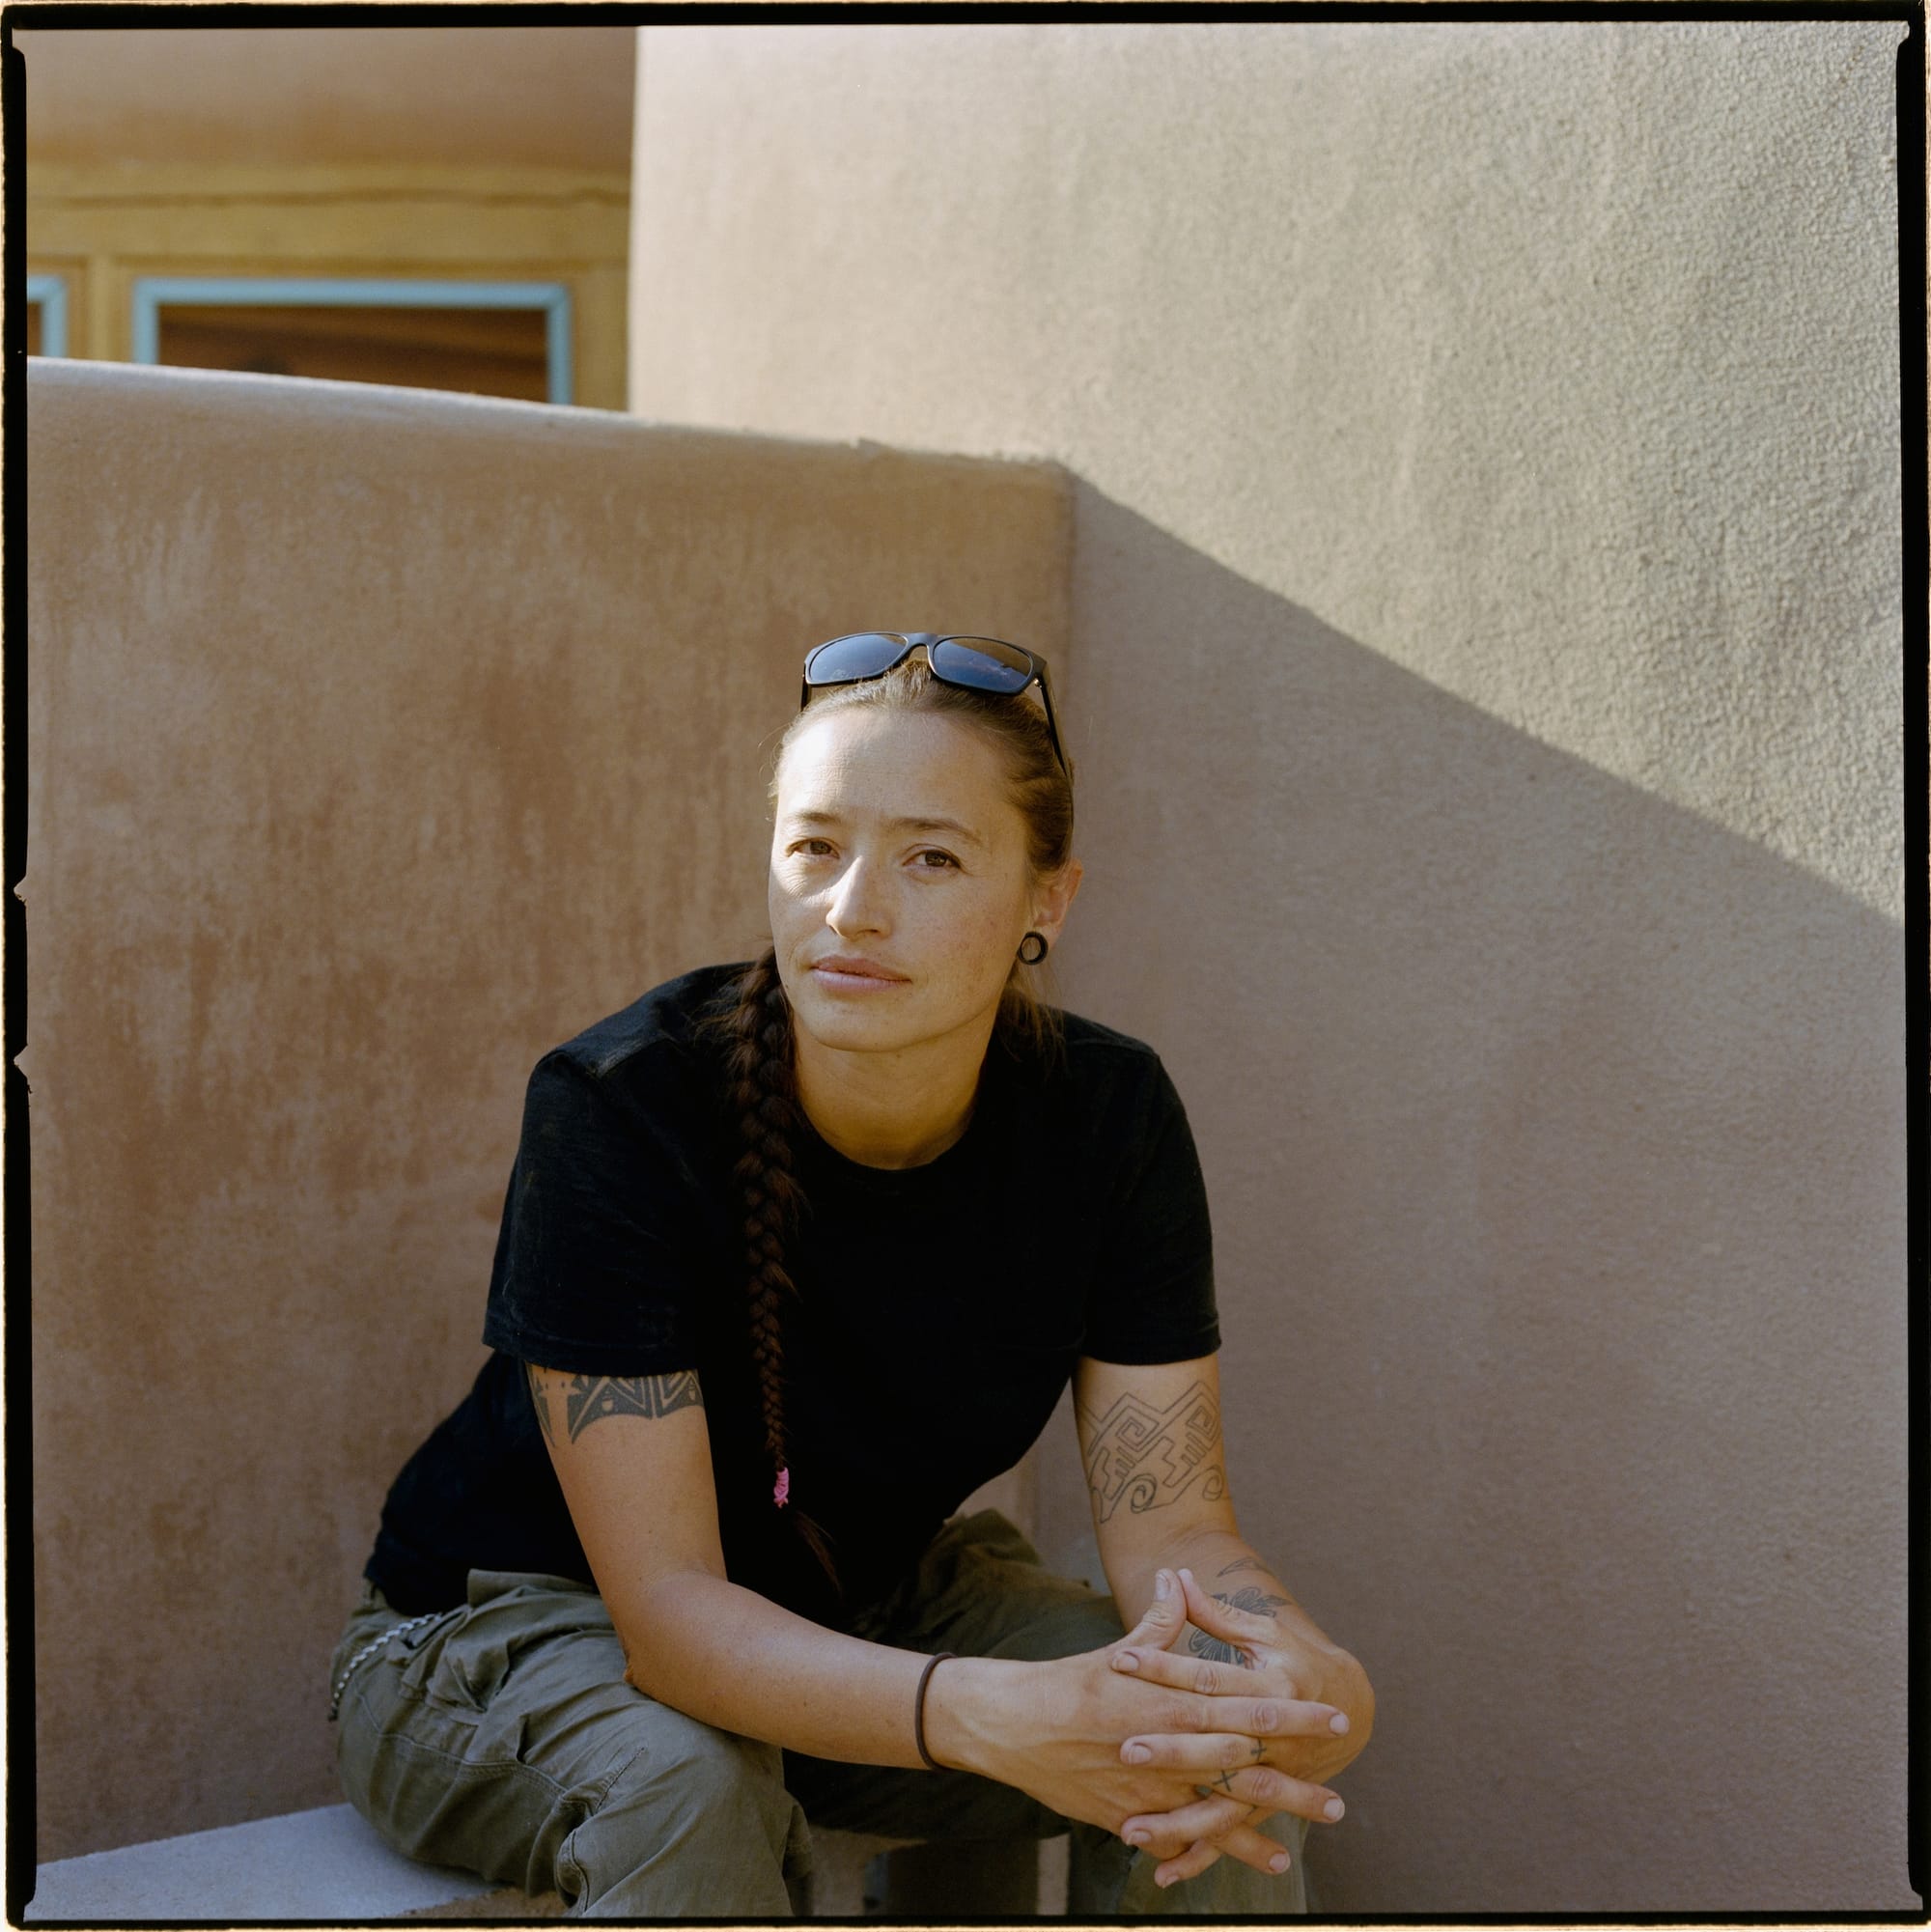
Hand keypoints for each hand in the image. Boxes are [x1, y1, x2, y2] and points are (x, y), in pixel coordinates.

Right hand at [925, 1568, 1344, 1881]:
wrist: (1014, 1725)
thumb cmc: (1069, 1682)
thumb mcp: (1120, 1650)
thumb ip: (1160, 1622)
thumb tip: (1179, 1580)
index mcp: (1172, 1699)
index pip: (1245, 1705)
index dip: (1291, 1712)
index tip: (1331, 1715)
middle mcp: (1168, 1745)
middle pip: (1244, 1764)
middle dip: (1293, 1781)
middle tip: (1339, 1797)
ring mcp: (1152, 1787)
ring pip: (1219, 1808)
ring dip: (1265, 1824)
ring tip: (1302, 1841)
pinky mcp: (1131, 1816)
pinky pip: (1183, 1837)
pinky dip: (1216, 1850)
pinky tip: (1252, 1862)